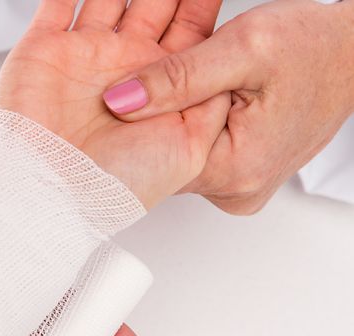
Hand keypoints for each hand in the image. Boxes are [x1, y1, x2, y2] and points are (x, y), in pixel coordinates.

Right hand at [0, 0, 229, 208]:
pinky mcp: (44, 50)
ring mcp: (82, 56)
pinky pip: (56, 0)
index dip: (202, 1)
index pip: (190, 30)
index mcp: (159, 89)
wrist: (50, 199)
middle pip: (152, 3)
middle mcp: (123, 68)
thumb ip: (213, 98)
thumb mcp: (191, 147)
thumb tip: (227, 68)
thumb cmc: (115, 186)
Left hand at [104, 0, 353, 213]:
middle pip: (169, 160)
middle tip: (168, 82)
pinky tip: (206, 102)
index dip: (143, 120)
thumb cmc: (313, 46)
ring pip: (184, 157)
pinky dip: (198, 129)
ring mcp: (243, 188)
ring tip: (196, 88)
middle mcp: (239, 191)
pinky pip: (204, 155)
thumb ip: (176, 77)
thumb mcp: (239, 48)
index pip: (156, 157)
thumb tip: (120, 101)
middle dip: (162, 121)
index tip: (138, 92)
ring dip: (180, 123)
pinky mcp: (244, 178)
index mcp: (235, 170)